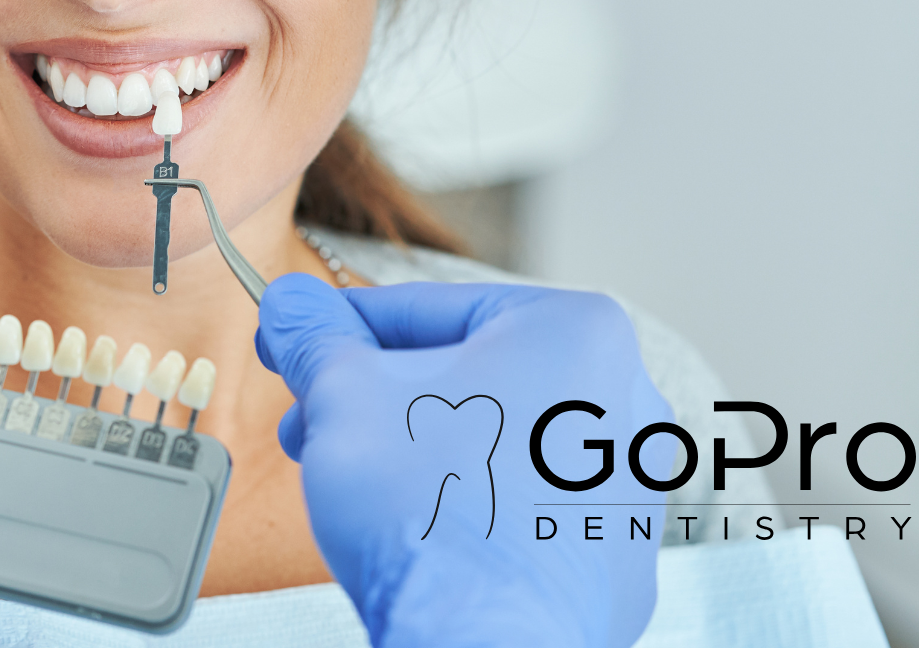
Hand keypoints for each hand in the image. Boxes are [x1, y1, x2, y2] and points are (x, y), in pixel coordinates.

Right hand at [257, 274, 675, 647]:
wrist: (479, 644)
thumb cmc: (426, 509)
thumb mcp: (344, 395)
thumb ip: (316, 337)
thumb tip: (289, 304)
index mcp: (574, 330)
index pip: (430, 308)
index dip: (343, 327)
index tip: (299, 340)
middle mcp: (623, 397)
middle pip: (467, 374)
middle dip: (378, 397)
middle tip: (313, 419)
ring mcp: (628, 484)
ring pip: (497, 440)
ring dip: (419, 448)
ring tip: (354, 477)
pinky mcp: (614, 555)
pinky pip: (526, 507)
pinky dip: (471, 504)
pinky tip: (416, 527)